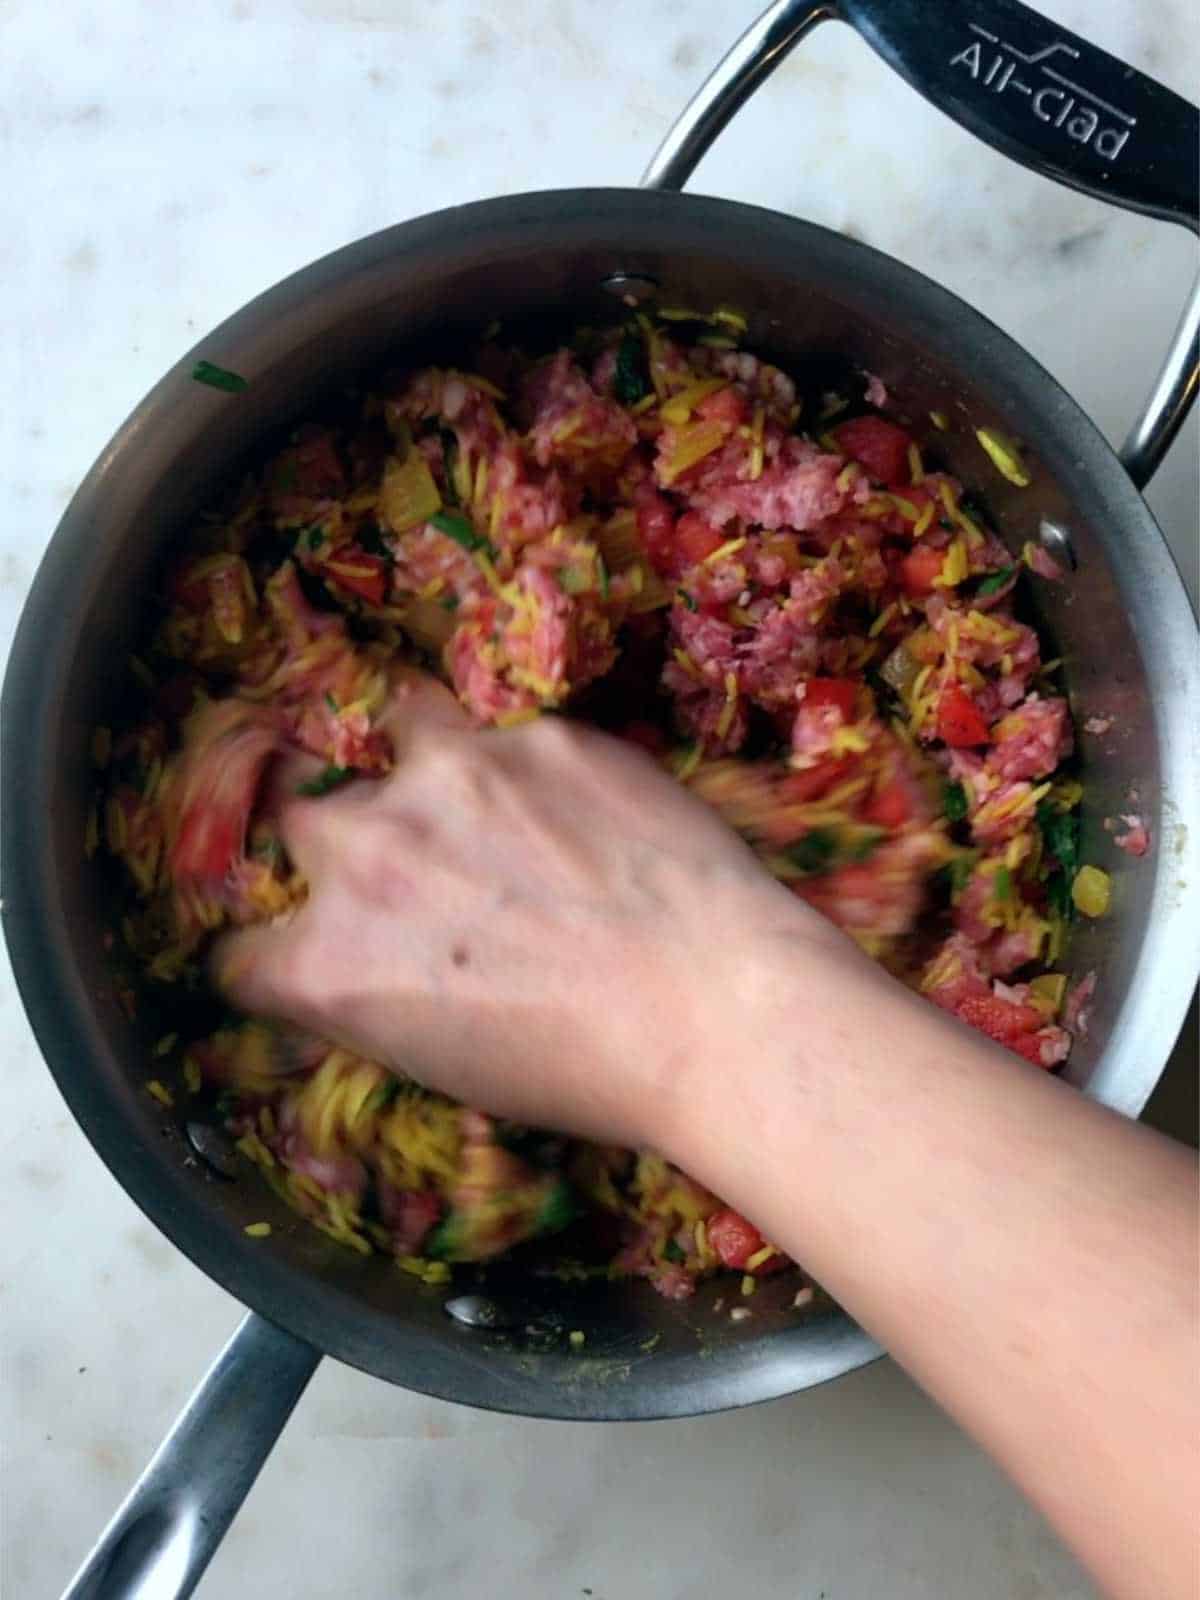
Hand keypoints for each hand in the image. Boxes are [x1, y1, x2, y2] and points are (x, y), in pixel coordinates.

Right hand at [214, 671, 837, 1149]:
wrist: (717, 1011)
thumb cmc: (588, 1075)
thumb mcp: (443, 1062)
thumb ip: (375, 990)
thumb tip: (366, 956)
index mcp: (326, 965)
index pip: (242, 953)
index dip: (280, 958)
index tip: (320, 955)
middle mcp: (362, 854)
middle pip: (303, 823)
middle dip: (347, 847)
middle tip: (425, 873)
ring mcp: (447, 777)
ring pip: (395, 732)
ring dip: (421, 764)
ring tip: (489, 798)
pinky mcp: (534, 734)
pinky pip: (505, 732)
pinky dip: (527, 765)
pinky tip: (585, 810)